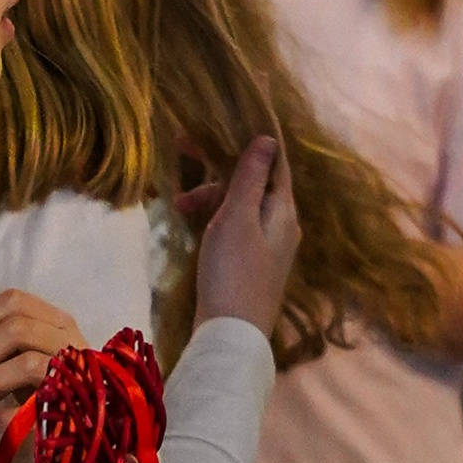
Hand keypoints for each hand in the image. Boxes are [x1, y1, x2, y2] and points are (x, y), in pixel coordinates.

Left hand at [0, 286, 86, 412]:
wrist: (75, 430)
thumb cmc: (41, 386)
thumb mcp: (28, 351)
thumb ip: (5, 334)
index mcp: (58, 322)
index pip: (13, 300)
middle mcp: (69, 342)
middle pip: (16, 327)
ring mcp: (73, 376)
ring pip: (28, 362)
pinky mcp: (67, 411)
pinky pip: (29, 408)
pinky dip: (5, 415)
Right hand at [191, 132, 296, 338]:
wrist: (231, 335)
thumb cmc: (233, 272)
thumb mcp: (238, 217)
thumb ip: (250, 178)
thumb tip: (267, 138)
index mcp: (283, 209)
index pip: (274, 161)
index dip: (248, 141)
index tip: (218, 127)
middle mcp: (282, 225)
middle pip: (253, 184)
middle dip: (218, 175)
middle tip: (181, 167)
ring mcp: (269, 247)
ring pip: (242, 208)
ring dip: (211, 200)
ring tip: (179, 209)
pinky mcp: (253, 266)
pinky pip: (237, 229)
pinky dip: (216, 222)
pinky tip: (194, 228)